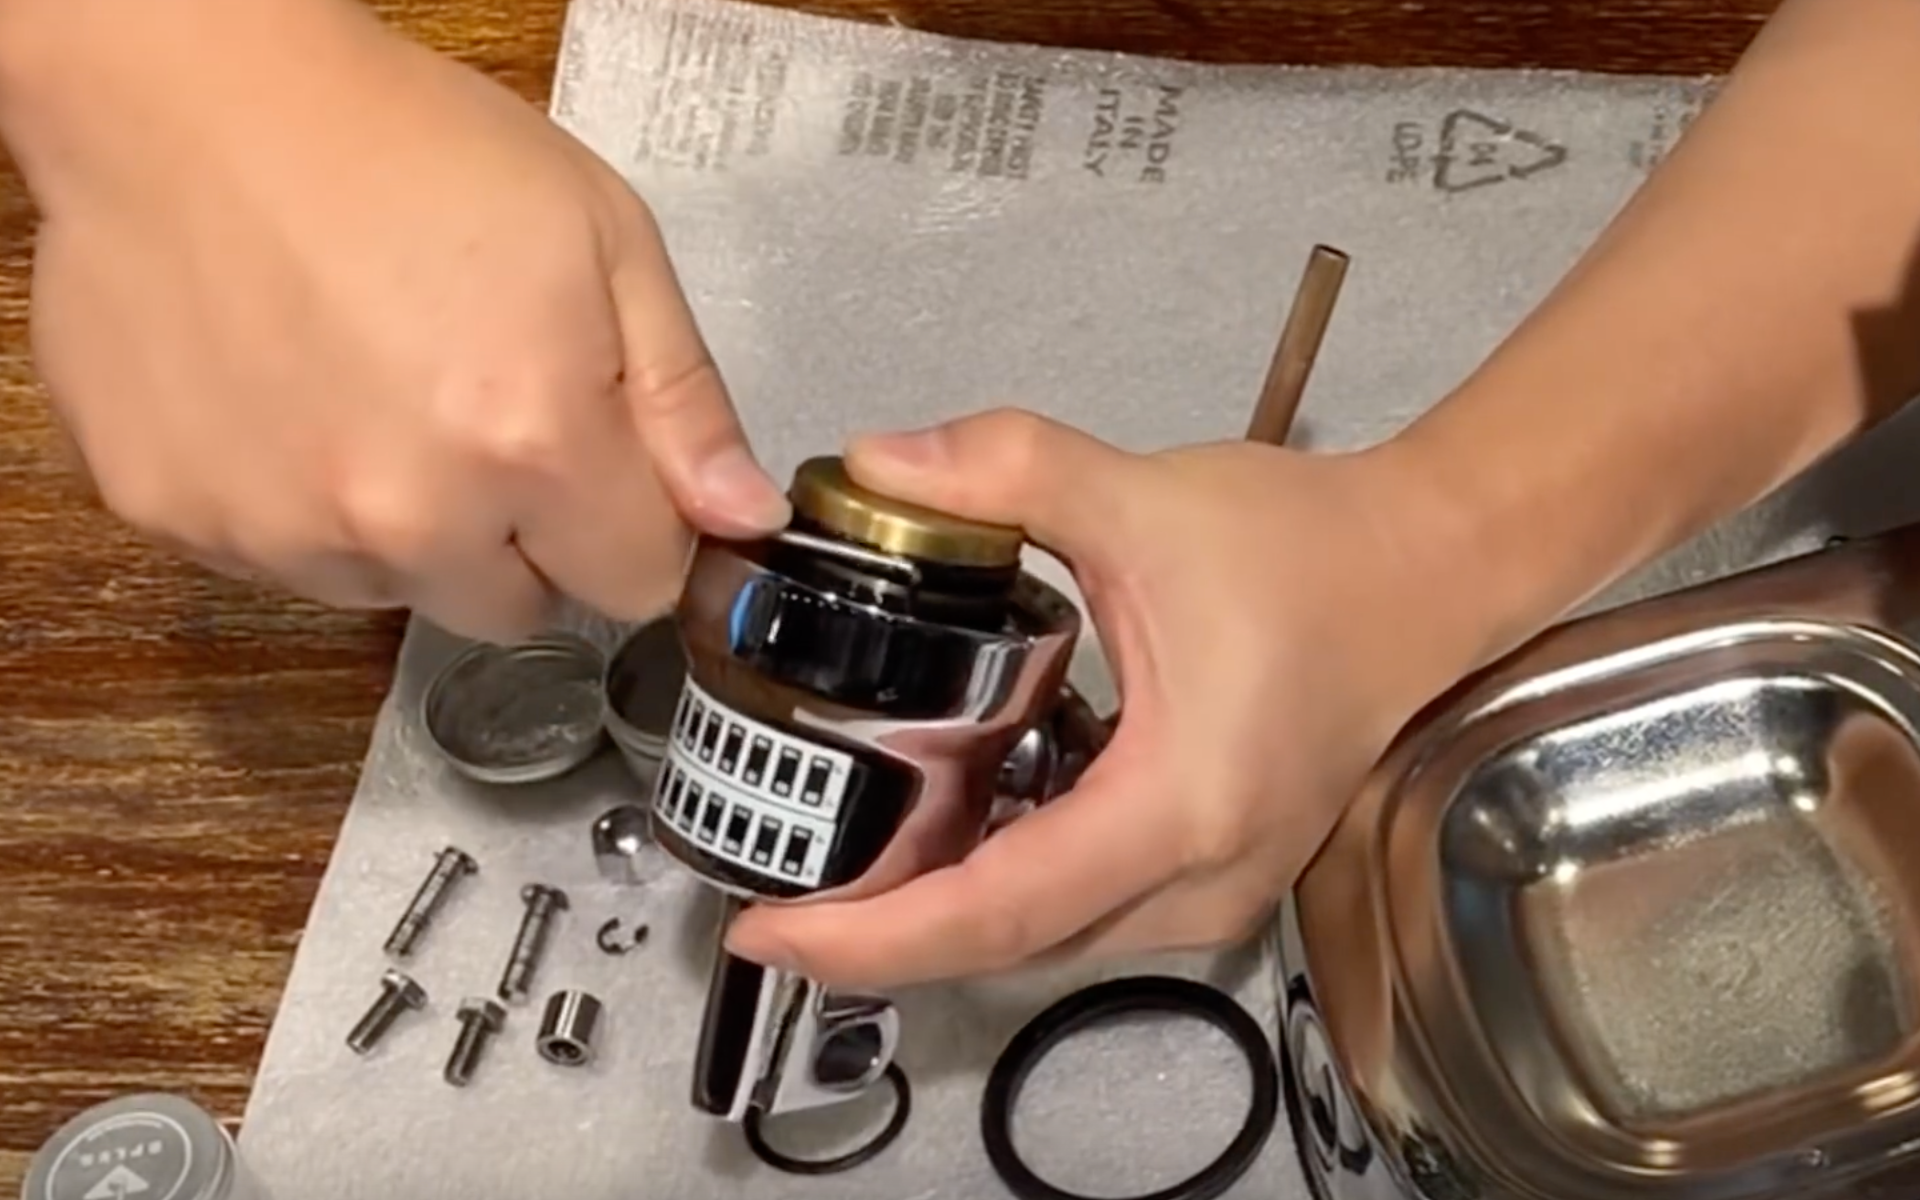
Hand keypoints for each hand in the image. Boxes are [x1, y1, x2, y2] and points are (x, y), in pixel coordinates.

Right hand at [5, 0, 787, 639]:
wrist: (187, 96)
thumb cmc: (409, 146)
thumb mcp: (603, 238)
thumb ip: (683, 399)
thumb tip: (744, 519)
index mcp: (534, 443)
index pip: (637, 584)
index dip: (633, 528)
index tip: (607, 473)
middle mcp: (410, 516)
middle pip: (518, 610)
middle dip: (524, 540)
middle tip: (482, 417)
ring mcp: (284, 531)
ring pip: (399, 591)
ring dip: (409, 529)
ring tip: (376, 396)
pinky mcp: (179, 522)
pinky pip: (283, 562)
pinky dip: (298, 506)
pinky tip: (289, 400)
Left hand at [724, 409, 1503, 989]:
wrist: (1427, 574)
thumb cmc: (1316, 553)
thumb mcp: (1143, 499)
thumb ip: (1003, 469)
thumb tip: (880, 465)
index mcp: (1177, 807)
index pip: (993, 909)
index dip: (870, 935)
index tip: (773, 933)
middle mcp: (1198, 880)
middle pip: (1004, 947)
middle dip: (882, 934)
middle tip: (777, 890)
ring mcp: (1214, 893)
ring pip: (1043, 942)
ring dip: (940, 915)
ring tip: (841, 863)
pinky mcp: (1215, 876)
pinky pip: (1082, 912)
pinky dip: (1002, 887)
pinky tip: (946, 828)